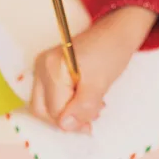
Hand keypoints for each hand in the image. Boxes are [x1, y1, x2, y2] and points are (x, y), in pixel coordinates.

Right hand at [30, 6, 157, 131]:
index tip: (90, 124)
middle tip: (89, 120)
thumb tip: (65, 125)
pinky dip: (66, 104)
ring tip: (90, 108)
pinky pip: (50, 97)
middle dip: (65, 119)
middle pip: (42, 109)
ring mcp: (42, 69)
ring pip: (45, 106)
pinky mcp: (48, 72)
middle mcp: (41, 67)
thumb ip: (82, 106)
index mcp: (52, 68)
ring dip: (66, 113)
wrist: (116, 32)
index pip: (53, 110)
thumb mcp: (100, 83)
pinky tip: (84, 101)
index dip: (71, 121)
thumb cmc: (110, 52)